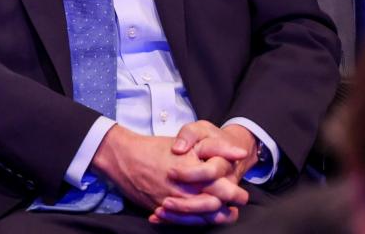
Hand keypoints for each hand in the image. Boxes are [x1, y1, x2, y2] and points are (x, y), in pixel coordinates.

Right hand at [91, 125, 246, 224]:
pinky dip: (192, 221)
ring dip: (213, 217)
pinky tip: (198, 217)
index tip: (239, 194)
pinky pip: (182, 223)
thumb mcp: (187, 142)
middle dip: (229, 210)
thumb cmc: (156, 147)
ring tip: (220, 213)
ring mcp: (174, 203)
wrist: (124, 157)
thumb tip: (241, 153)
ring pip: (201, 219)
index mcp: (196, 174)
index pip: (226, 190)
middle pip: (216, 209)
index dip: (236, 195)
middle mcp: (187, 192)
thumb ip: (217, 148)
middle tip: (233, 206)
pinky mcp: (162, 210)